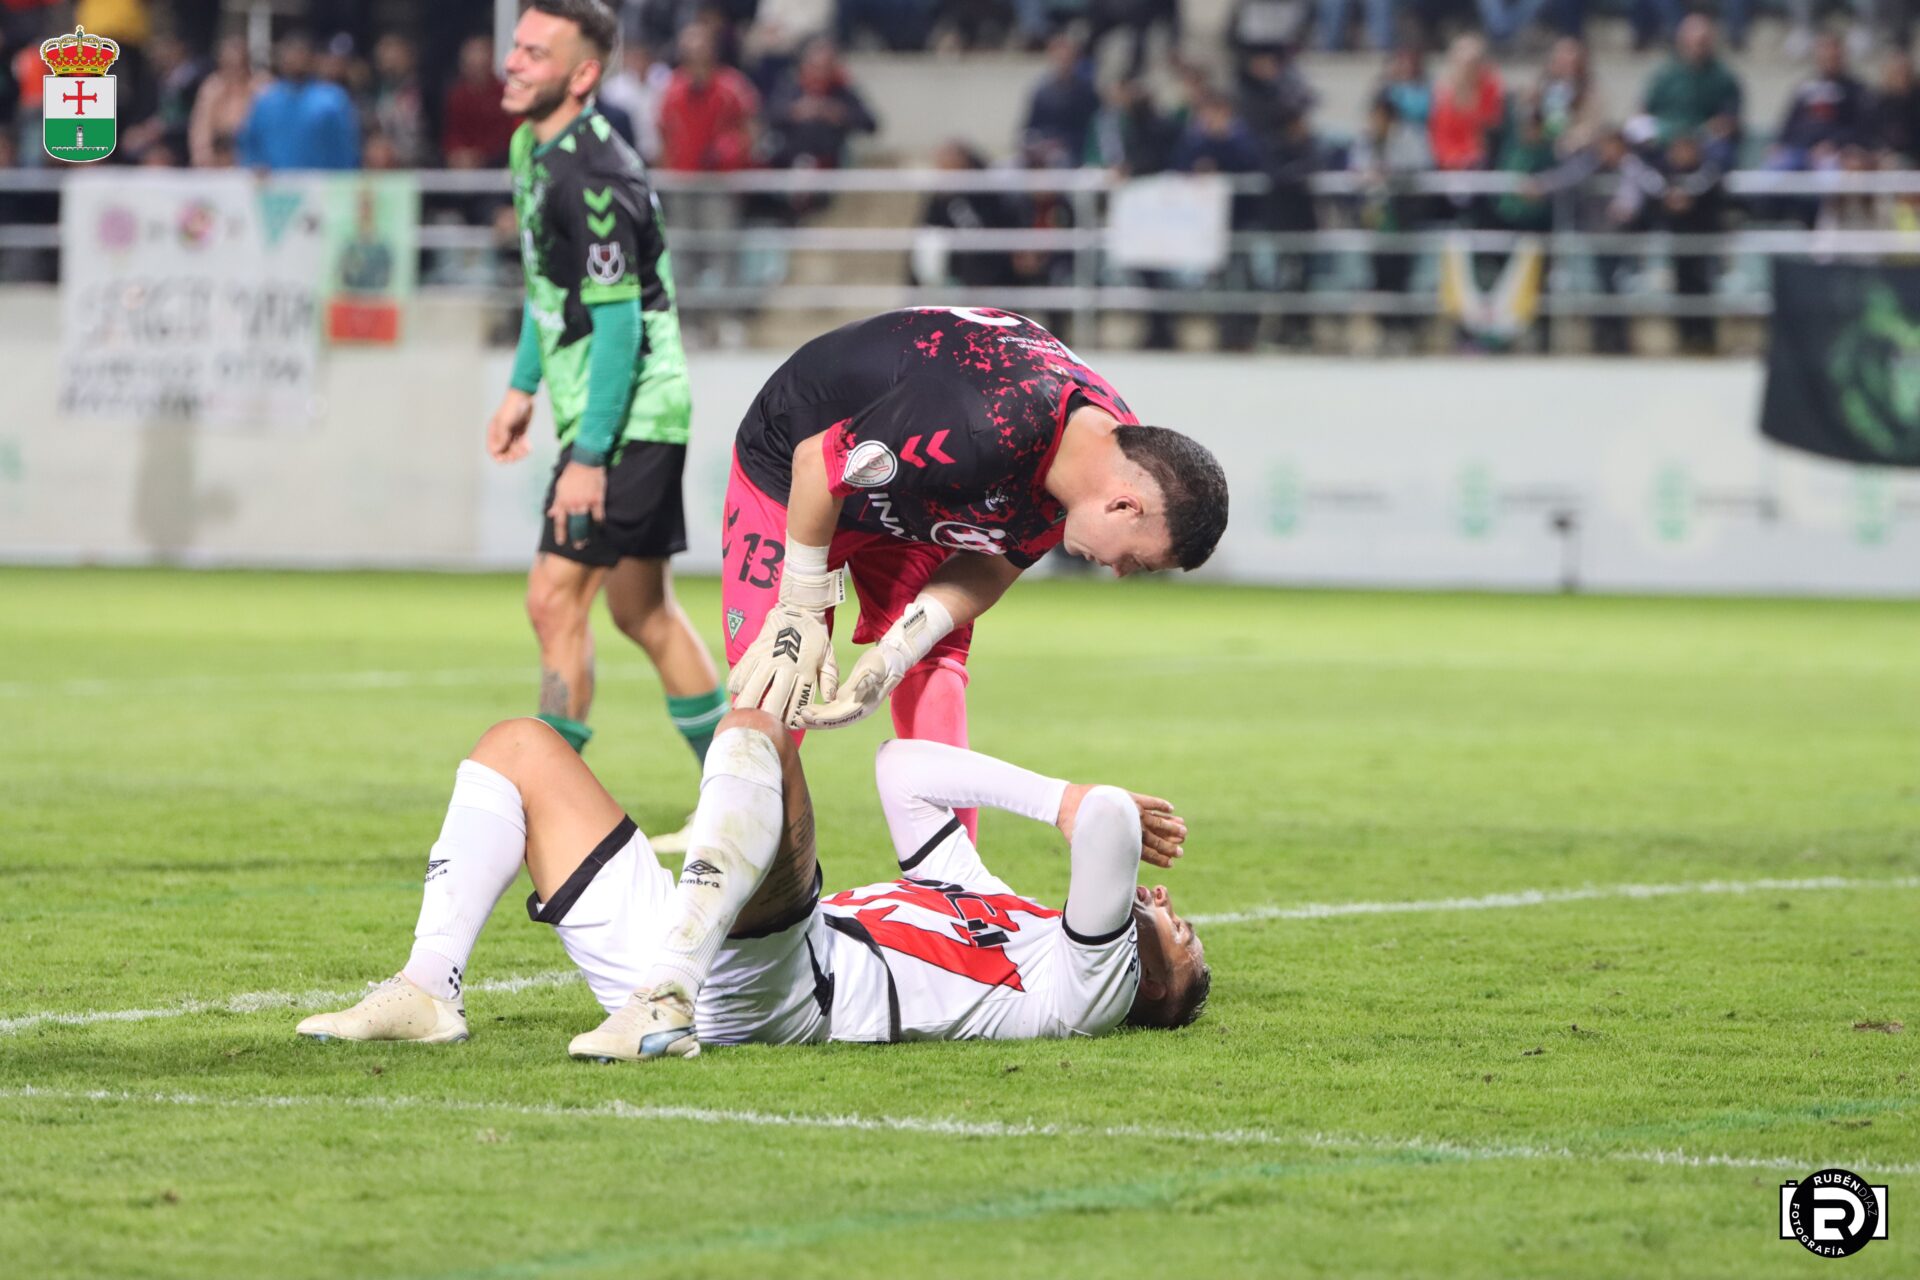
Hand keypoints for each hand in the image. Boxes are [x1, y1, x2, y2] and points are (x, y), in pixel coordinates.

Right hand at [487, 390, 534, 462]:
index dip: (498, 456)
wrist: (524, 398)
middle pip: (504, 452)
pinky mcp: (520, 433)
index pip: (493, 450)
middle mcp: (501, 435)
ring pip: (513, 450)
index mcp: (493, 432)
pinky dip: (525, 448)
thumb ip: (501, 437)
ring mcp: (511, 434)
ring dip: (519, 452)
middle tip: (519, 453)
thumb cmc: (511, 408)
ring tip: (525, 448)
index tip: (506, 458)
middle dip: (511, 455)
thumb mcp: (505, 422)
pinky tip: (529, 446)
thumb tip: (497, 450)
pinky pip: (521, 445)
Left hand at [547, 461, 605, 547]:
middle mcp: (573, 503)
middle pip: (574, 524)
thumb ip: (557, 502)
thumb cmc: (571, 473)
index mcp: (563, 500)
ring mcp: (586, 502)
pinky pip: (598, 514)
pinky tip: (600, 527)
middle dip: (576, 536)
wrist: (585, 461)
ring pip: (585, 522)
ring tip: (588, 541)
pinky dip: (599, 522)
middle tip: (578, 546)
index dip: (561, 533)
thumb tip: (551, 514)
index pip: (561, 521)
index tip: (561, 542)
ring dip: (586, 533)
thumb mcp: (560, 487)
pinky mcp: (597, 499)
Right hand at [729, 603, 836, 727]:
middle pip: (773, 700)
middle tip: (760, 729)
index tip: (783, 728)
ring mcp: (768, 658)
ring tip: (742, 717)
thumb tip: (830, 699)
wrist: (798, 608)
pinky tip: (736, 693)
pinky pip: (741, 671)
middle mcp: (786, 667)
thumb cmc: (815, 637)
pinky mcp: (754, 650)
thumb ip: (830, 679)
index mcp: (805, 671)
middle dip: (767, 719)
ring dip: (747, 705)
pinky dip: (736, 684)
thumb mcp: (828, 657)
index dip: (790, 721)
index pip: (797, 704)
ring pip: (753, 688)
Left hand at [798, 641, 903, 729]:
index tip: (809, 716)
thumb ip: (866, 679)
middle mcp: (859, 709)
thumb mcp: (876, 668)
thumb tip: (856, 690)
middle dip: (816, 721)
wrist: (891, 658)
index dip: (825, 717)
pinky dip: (819, 711)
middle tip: (798, 718)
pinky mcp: (848, 699)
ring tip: (798, 719)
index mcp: (866, 705)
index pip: (842, 715)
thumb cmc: (883, 662)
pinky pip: (831, 709)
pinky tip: (806, 711)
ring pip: (831, 717)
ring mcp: (853, 705)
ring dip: (815, 719)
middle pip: (834, 720)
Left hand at [1056, 785, 1185, 866]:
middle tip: (1182, 851)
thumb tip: (1104, 872)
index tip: (1172, 863)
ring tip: (1184, 831)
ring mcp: (1131, 810)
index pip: (1145, 852)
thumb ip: (1102, 855)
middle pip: (1155, 837)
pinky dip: (1160, 805)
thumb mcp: (1089, 847)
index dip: (1160, 858)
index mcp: (1122, 840)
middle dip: (1169, 845)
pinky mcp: (1128, 797)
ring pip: (1157, 820)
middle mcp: (1130, 826)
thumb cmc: (1075, 827)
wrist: (1066, 803)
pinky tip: (1171, 810)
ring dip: (1171, 826)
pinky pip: (1149, 801)